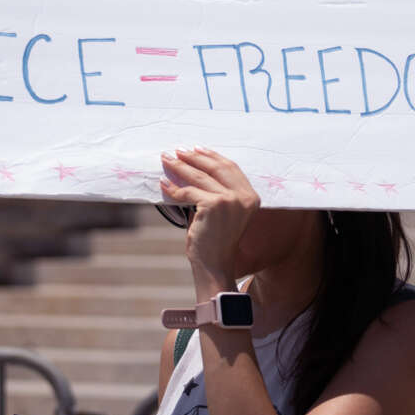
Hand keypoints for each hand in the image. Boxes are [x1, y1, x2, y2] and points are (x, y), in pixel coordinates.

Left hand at [160, 148, 258, 295]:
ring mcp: (230, 200)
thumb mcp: (222, 212)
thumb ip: (215, 191)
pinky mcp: (213, 205)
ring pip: (199, 177)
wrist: (215, 265)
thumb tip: (192, 168)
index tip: (196, 149)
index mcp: (250, 196)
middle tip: (177, 151)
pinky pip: (188, 192)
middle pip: (216, 167)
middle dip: (194, 157)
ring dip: (180, 167)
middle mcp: (244, 196)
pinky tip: (164, 184)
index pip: (230, 168)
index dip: (212, 156)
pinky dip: (173, 188)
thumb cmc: (215, 240)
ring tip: (167, 160)